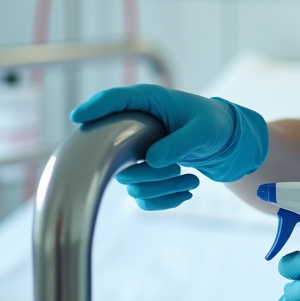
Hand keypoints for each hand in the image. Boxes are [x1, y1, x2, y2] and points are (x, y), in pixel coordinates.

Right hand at [70, 85, 268, 208]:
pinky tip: (186, 192)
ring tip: (192, 180)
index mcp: (148, 103)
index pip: (114, 100)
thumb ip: (181, 143)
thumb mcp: (204, 131)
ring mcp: (134, 153)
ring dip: (164, 188)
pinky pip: (141, 197)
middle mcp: (134, 127)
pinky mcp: (141, 173)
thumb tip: (152, 160)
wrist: (221, 142)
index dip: (95, 107)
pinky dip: (164, 200)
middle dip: (152, 173)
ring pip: (132, 183)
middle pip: (117, 156)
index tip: (78, 117)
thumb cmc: (212, 124)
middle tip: (182, 170)